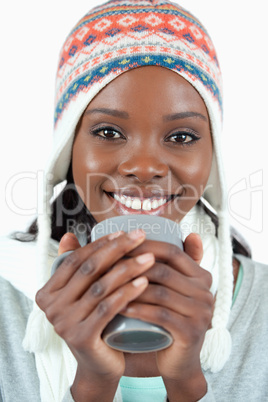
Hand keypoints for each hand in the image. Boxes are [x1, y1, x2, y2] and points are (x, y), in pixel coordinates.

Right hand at [36, 230, 154, 399]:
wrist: (98, 365)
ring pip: (100, 287)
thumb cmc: (94, 322)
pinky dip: (127, 292)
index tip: (124, 232)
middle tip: (140, 237)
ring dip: (128, 268)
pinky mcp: (81, 337)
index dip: (100, 244)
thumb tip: (69, 236)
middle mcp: (50, 307)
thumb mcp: (83, 294)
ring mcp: (64, 323)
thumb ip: (75, 267)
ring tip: (149, 258)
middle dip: (118, 249)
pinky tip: (144, 281)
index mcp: (47, 292)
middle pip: (89, 269)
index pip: (75, 259)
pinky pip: (108, 308)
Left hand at [122, 234, 212, 399]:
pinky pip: (160, 314)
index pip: (172, 251)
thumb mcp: (174, 289)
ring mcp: (201, 312)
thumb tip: (191, 233)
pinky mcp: (192, 332)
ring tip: (109, 286)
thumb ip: (180, 265)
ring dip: (131, 287)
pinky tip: (120, 306)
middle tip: (107, 267)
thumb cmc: (168, 320)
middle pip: (163, 270)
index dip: (145, 245)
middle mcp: (206, 291)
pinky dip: (138, 309)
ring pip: (160, 291)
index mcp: (201, 276)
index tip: (120, 245)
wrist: (178, 362)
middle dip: (132, 266)